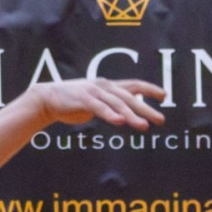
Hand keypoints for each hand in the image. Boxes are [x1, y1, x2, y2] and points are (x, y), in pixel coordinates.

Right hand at [32, 78, 164, 129]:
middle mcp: (104, 87)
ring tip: (144, 126)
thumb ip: (109, 104)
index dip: (150, 89)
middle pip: (130, 97)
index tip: (164, 95)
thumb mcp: (95, 100)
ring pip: (117, 104)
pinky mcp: (83, 101)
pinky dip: (110, 115)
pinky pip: (100, 108)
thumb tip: (124, 113)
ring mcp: (94, 93)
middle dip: (147, 109)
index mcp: (108, 86)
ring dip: (132, 115)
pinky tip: (120, 122)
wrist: (47, 99)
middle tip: (161, 120)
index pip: (133, 85)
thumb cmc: (73, 101)